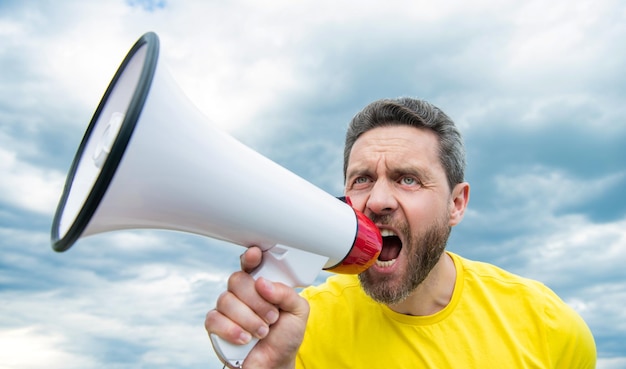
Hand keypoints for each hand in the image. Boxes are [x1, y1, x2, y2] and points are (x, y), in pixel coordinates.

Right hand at [205, 246, 309, 368]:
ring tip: (262, 332)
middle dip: (256, 301)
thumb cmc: (285, 336)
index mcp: (261, 284)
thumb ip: (286, 293)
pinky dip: (232, 330)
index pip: (251, 264)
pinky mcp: (216, 326)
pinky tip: (245, 339)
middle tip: (272, 317)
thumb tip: (263, 283)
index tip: (255, 255)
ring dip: (249, 319)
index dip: (250, 257)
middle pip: (237, 280)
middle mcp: (242, 293)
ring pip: (226, 300)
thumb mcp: (298, 312)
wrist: (275, 364)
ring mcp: (227, 309)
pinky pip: (214, 319)